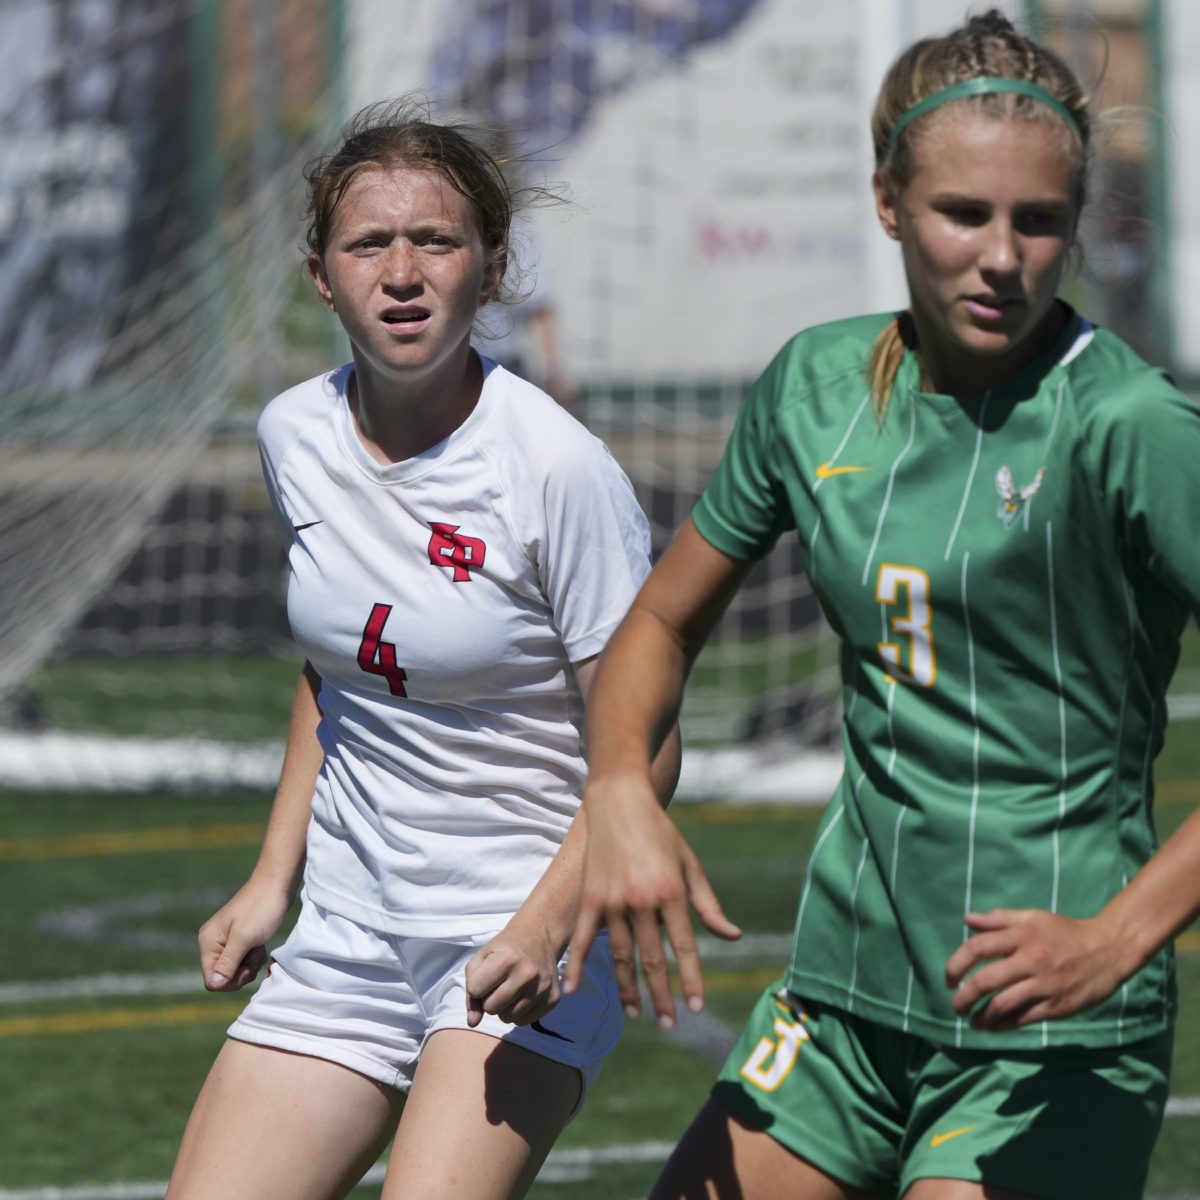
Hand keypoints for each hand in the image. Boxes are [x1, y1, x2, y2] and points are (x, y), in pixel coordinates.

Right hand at [198, 878, 291, 990]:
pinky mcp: (239, 937)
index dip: (230, 981)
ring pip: (234, 969)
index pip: (211, 979)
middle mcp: (213, 942)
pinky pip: (242, 959)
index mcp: (208, 942)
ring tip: (259, 947)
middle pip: (223, 976)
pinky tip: (260, 944)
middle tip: (255, 956)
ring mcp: (226, 940)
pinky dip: (253, 956)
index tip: (247, 968)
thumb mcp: (245, 938)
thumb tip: (214, 985)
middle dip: (242, 972)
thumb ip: (228, 962)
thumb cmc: (262, 908)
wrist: (277, 884)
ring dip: (250, 964)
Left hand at [465, 915, 561, 1026]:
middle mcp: (528, 974)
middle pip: (491, 1009)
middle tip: (499, 983)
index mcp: (508, 959)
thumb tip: (473, 1023)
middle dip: (489, 999)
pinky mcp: (552, 999)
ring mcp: (542, 988)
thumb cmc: (505, 948)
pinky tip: (523, 994)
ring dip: (504, 1007)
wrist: (539, 936)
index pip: (475, 990)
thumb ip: (471, 991)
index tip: (486, 974)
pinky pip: (523, 1022)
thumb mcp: (481, 959)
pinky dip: (519, 1012)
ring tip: (511, 988)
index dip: (476, 985)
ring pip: (508, 1019)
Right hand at [566, 777, 739, 1028]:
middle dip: (661, 995)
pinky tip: (573, 989)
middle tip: (669, 1023)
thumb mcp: (690, 864)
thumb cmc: (661, 833)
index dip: (691, 979)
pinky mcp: (590, 898)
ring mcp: (611, 901)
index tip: (697, 1006)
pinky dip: (577, 965)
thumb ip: (709, 904)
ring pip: (620, 956)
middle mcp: (641, 901)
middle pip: (651, 959)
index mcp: (670, 892)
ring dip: (628, 989)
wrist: (619, 802)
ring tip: (637, 1013)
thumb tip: (732, 936)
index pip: (683, 947)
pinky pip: (583, 939)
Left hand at [945, 908, 1125, 1030]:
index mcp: (1021, 935)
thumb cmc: (1064, 932)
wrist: (1108, 951)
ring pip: (1002, 1005)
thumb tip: (966, 919)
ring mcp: (1044, 985)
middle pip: (985, 981)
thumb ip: (999, 919)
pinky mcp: (1057, 1006)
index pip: (977, 948)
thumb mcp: (1033, 917)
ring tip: (972, 1021)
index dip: (956, 964)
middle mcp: (1030, 960)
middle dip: (963, 997)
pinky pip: (1023, 1019)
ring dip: (981, 1016)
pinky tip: (993, 1026)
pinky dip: (1003, 1025)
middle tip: (955, 1006)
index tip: (948, 979)